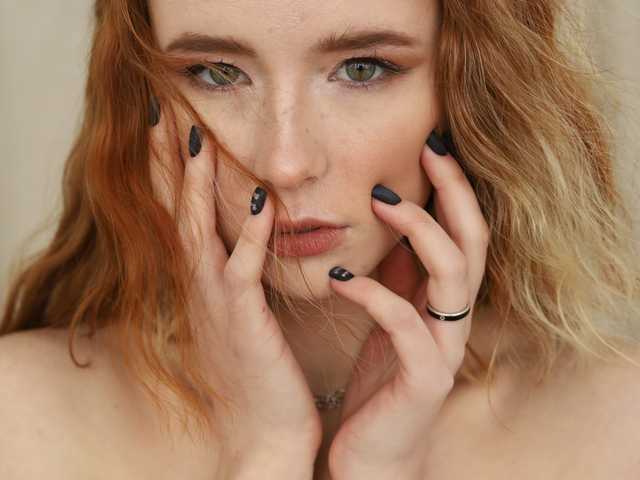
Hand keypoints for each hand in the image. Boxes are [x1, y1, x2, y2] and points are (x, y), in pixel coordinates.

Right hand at [148, 104, 320, 474]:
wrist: (263, 432)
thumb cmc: (257, 374)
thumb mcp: (241, 318)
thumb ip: (239, 279)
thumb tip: (248, 243)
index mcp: (201, 284)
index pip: (181, 215)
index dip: (172, 173)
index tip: (170, 131)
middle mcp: (199, 287)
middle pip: (179, 212)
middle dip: (171, 162)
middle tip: (164, 113)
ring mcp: (217, 303)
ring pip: (201, 232)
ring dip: (198, 184)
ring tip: (197, 135)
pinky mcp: (243, 321)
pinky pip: (245, 270)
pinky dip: (252, 235)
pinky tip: (263, 201)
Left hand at [326, 131, 489, 478]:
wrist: (374, 450)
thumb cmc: (380, 377)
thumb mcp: (388, 314)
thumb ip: (397, 273)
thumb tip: (390, 219)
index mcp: (444, 300)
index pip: (463, 231)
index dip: (453, 187)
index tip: (430, 144)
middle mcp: (454, 318)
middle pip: (474, 241)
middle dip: (455, 192)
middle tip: (429, 150)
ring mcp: (445, 347)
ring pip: (455, 275)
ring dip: (420, 232)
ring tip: (379, 204)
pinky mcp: (425, 378)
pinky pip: (406, 325)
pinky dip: (374, 294)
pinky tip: (340, 279)